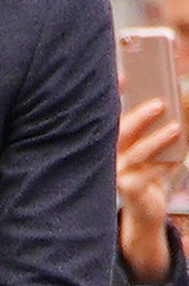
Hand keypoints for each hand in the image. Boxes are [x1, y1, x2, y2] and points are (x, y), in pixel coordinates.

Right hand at [117, 98, 182, 283]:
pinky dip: (165, 164)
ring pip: (136, 152)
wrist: (146, 208)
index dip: (114, 95)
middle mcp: (107, 154)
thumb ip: (156, 124)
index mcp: (111, 139)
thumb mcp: (152, 145)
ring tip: (177, 128)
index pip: (109, 113)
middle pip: (120, 131)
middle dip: (140, 116)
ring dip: (157, 139)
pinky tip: (178, 158)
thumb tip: (175, 102)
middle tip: (160, 104)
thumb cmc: (150, 170)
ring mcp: (114, 173)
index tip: (126, 77)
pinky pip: (148, 174)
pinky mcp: (127, 189)